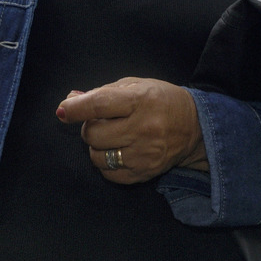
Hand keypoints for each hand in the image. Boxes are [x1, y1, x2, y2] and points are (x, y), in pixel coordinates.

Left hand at [58, 78, 207, 183]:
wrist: (196, 127)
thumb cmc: (161, 101)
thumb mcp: (136, 86)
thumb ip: (102, 92)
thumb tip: (70, 100)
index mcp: (142, 100)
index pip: (100, 104)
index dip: (76, 109)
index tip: (63, 112)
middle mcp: (144, 128)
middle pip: (94, 134)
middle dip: (90, 128)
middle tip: (101, 123)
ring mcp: (145, 154)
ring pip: (98, 157)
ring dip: (97, 148)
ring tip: (111, 139)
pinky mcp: (146, 173)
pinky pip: (110, 174)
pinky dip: (106, 164)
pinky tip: (117, 153)